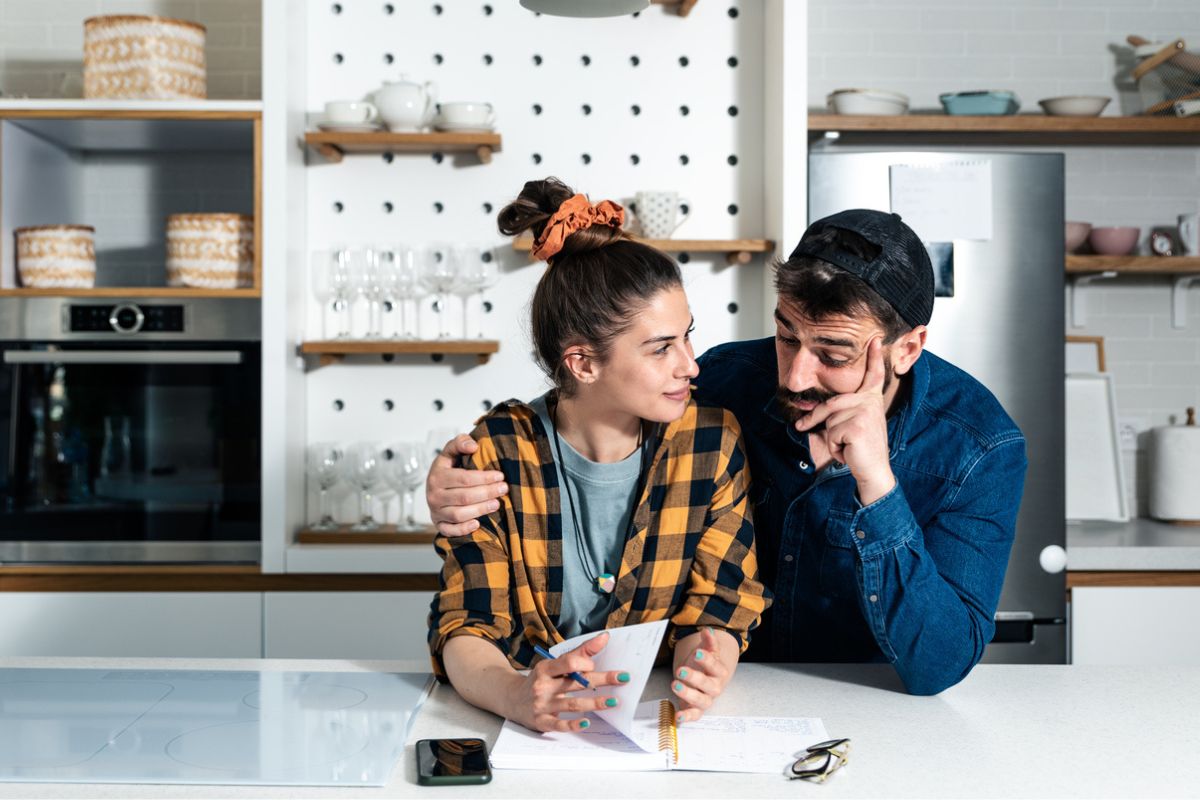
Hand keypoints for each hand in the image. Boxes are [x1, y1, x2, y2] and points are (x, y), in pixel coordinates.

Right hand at [426, 434, 509, 536]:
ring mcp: (435, 512)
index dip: (484, 478)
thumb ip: (460, 442)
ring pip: (459, 514)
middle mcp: (433, 495)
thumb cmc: (449, 469)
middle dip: (487, 493)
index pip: (463, 478)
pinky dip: (463, 529)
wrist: (435, 488)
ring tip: (497, 503)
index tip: (500, 475)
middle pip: (464, 497)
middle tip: (504, 489)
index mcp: (437, 476)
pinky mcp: (438, 525)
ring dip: (480, 509)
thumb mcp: (451, 452)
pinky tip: (478, 524)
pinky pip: (450, 531)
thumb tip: (473, 446)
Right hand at [505, 632, 630, 732]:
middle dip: (602, 679)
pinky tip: (587, 722)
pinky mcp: (542, 722)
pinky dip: (573, 724)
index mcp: (546, 669)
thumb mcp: (553, 665)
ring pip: (572, 704)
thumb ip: (579, 653)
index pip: (568, 662)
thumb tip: (604, 637)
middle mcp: (543, 686)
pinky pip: (559, 724)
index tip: (596, 665)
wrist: (512, 700)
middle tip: (623, 678)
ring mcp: (542, 705)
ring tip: (613, 702)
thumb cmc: (540, 680)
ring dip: (594, 703)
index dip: (585, 662)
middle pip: (576, 682)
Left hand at [671, 628, 736, 723]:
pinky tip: (677, 716)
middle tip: (680, 671)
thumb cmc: (703, 666)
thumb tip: (707, 631)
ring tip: (674, 685)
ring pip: (701, 700)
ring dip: (688, 694)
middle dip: (694, 678)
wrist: (703, 681)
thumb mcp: (706, 652)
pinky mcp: (696, 710)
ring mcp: (706, 699)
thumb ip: (708, 642)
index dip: (707, 660)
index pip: (715, 666)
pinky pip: (694, 715)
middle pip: (708, 684)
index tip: (697, 653)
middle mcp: (714, 687)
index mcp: (719, 672)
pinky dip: (687, 717)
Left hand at [794, 337, 895, 504]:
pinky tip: (849, 451)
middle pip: (830, 403)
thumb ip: (840, 411)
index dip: (874, 357)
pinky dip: (834, 446)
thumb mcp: (850, 425)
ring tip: (848, 445)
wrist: (873, 472)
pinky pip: (831, 432)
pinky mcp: (857, 425)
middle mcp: (870, 402)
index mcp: (871, 400)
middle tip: (800, 428)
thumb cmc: (860, 449)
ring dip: (831, 438)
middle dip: (813, 418)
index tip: (875, 339)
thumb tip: (812, 409)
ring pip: (829, 419)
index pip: (873, 375)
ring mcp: (865, 412)